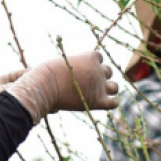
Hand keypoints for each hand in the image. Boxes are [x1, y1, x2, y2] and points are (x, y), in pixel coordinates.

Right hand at [5, 52, 119, 122]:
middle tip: (88, 83)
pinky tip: (103, 103)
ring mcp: (99, 86)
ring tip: (99, 93)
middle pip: (108, 71)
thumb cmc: (47, 73)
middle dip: (101, 76)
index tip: (83, 70)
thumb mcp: (60, 63)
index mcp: (89, 57)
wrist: (45, 85)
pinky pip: (113, 103)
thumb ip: (69, 66)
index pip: (99, 57)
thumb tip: (65, 72)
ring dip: (109, 88)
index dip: (93, 64)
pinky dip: (111, 103)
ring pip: (115, 86)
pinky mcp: (97, 101)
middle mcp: (97, 70)